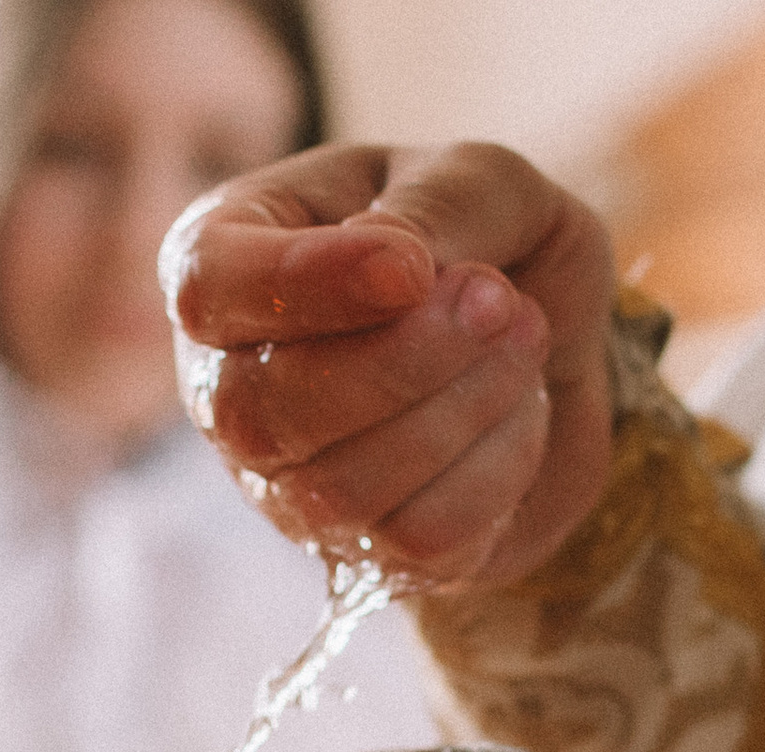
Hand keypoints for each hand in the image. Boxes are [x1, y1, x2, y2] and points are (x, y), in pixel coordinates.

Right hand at [166, 140, 616, 586]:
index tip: (412, 268)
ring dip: (461, 410)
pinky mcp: (369, 557)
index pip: (209, 290)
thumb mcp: (481, 180)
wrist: (555, 349)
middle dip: (403, 360)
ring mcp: (290, 491)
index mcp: (227, 262)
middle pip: (266, 412)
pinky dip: (497, 469)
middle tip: (499, 299)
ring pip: (343, 490)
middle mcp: (233, 391)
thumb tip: (386, 259)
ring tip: (526, 337)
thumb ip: (435, 204)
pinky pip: (421, 538)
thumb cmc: (488, 246)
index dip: (307, 286)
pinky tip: (521, 413)